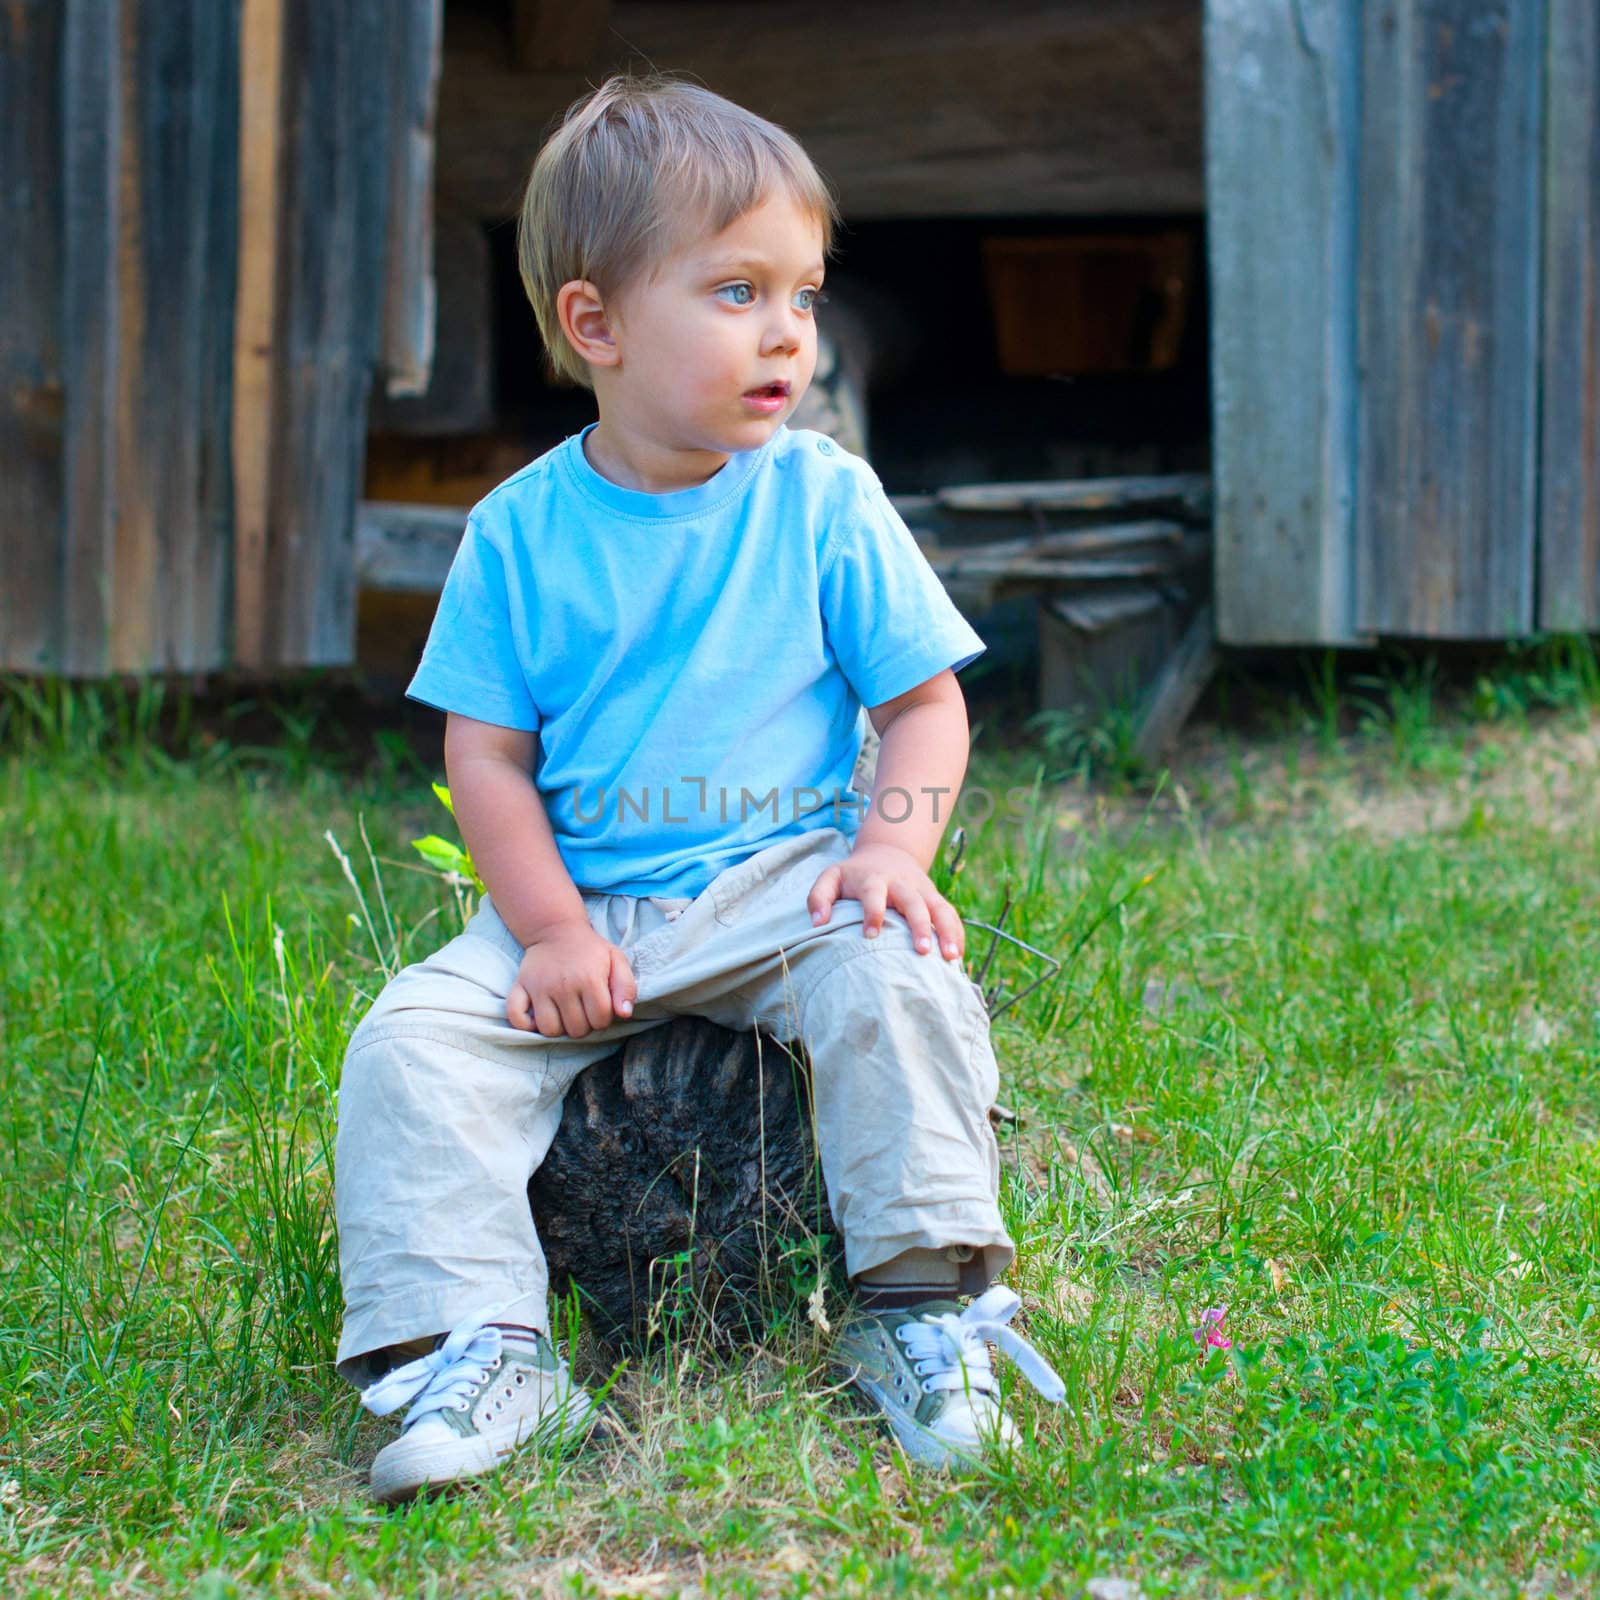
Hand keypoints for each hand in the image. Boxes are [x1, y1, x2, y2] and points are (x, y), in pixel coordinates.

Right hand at [507, 919, 636, 1036]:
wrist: (556, 930)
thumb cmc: (589, 950)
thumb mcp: (616, 960)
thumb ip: (626, 987)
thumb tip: (624, 1013)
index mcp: (589, 979)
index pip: (600, 1020)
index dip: (603, 1018)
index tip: (599, 1006)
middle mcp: (563, 985)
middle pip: (576, 1030)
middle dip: (583, 1024)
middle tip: (582, 1009)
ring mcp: (539, 988)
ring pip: (549, 1030)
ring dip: (559, 1028)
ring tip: (564, 1014)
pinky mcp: (520, 987)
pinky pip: (516, 1018)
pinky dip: (526, 1024)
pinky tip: (538, 1017)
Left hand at [806, 842, 965, 961]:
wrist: (886, 852)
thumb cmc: (854, 874)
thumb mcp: (831, 877)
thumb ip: (819, 897)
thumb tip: (818, 923)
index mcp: (873, 879)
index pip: (873, 894)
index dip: (873, 913)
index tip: (870, 936)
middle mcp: (901, 884)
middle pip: (913, 903)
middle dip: (919, 926)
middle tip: (922, 951)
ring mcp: (921, 890)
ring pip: (938, 908)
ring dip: (946, 931)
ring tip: (951, 957)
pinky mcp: (934, 898)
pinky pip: (949, 914)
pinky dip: (956, 933)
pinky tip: (957, 957)